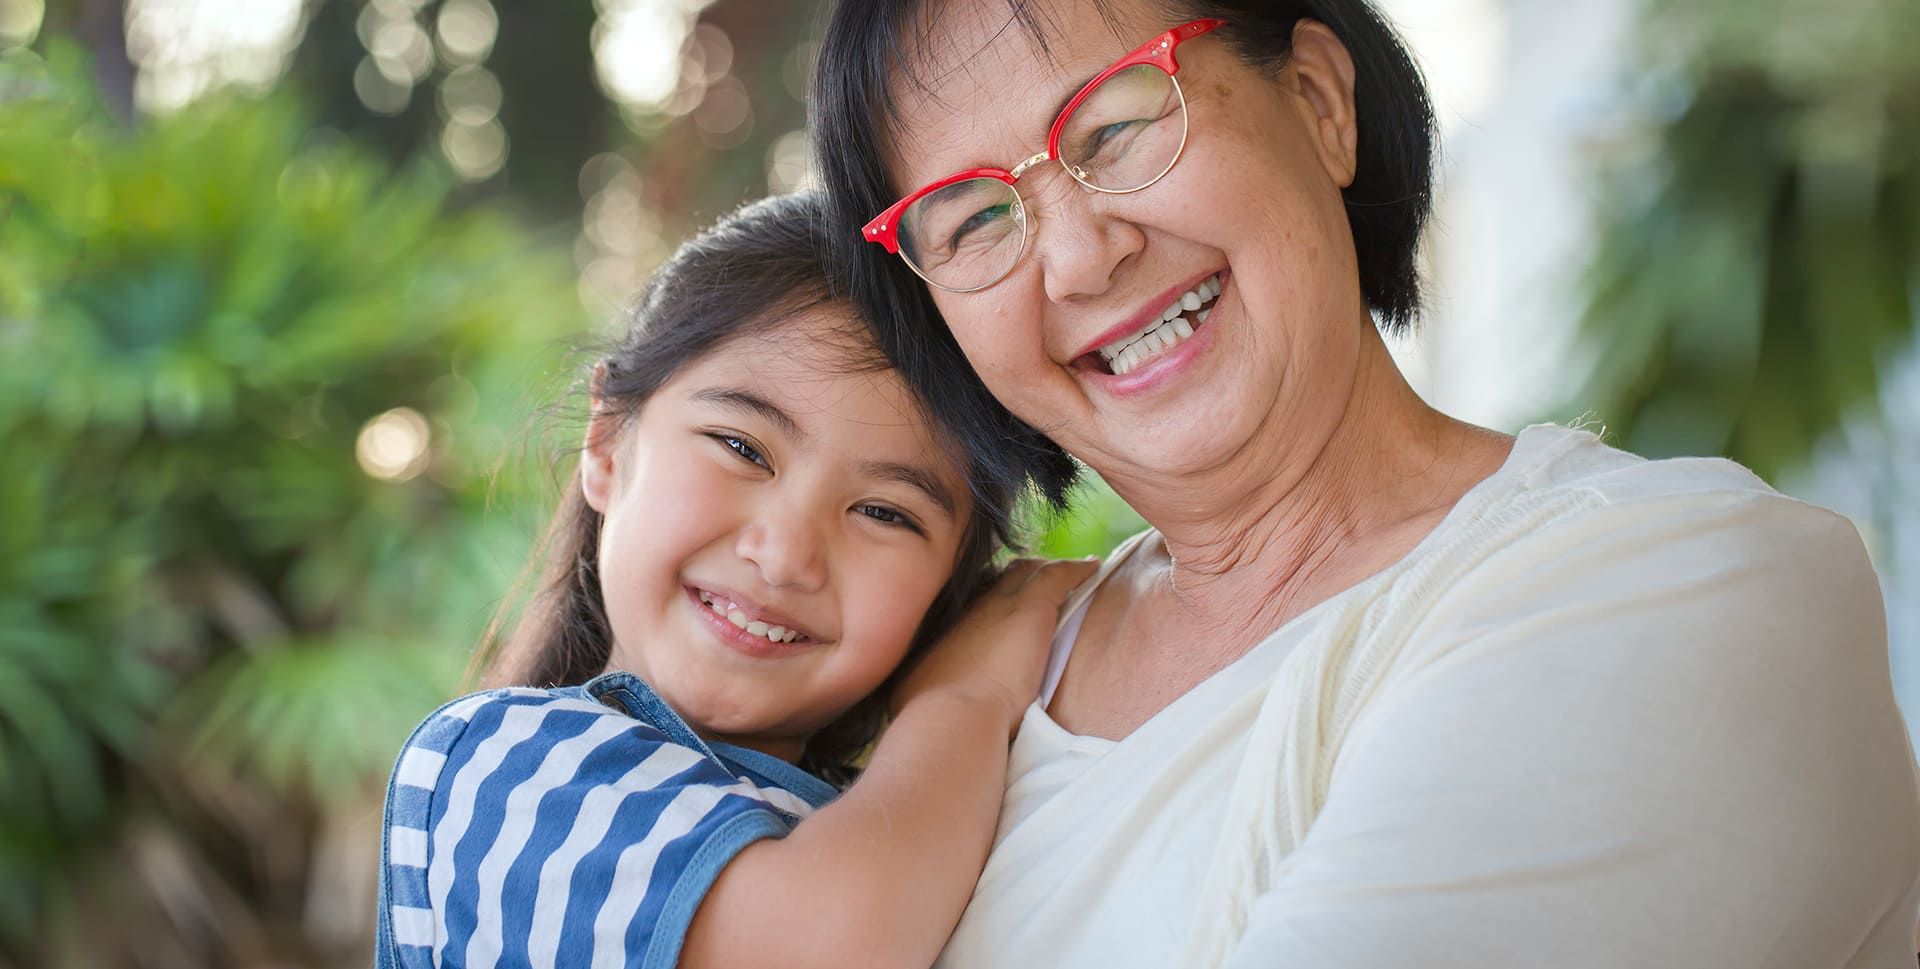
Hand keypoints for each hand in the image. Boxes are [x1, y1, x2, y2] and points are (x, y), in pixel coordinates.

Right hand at [894, 557, 1100, 731]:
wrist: (952, 715)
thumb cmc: (931, 716)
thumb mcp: (916, 695)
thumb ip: (921, 690)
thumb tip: (909, 704)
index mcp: (946, 627)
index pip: (971, 601)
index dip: (986, 597)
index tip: (997, 602)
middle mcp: (971, 607)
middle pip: (997, 579)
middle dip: (1014, 577)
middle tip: (1033, 582)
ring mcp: (1000, 603)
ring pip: (1027, 572)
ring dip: (1045, 571)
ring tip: (1065, 573)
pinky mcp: (1031, 608)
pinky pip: (1059, 576)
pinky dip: (1076, 569)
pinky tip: (1093, 565)